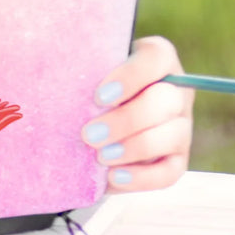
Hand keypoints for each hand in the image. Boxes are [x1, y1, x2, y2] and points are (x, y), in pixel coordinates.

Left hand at [82, 36, 193, 191]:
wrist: (90, 114)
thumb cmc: (86, 82)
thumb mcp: (86, 66)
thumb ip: (81, 64)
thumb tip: (54, 70)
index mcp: (157, 59)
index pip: (157, 57)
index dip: (130, 77)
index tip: (98, 97)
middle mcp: (175, 91)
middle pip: (166, 101)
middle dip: (126, 120)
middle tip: (89, 134)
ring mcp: (180, 126)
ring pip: (171, 136)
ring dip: (134, 148)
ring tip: (100, 157)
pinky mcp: (177, 159)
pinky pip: (170, 172)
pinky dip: (143, 177)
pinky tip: (114, 177)